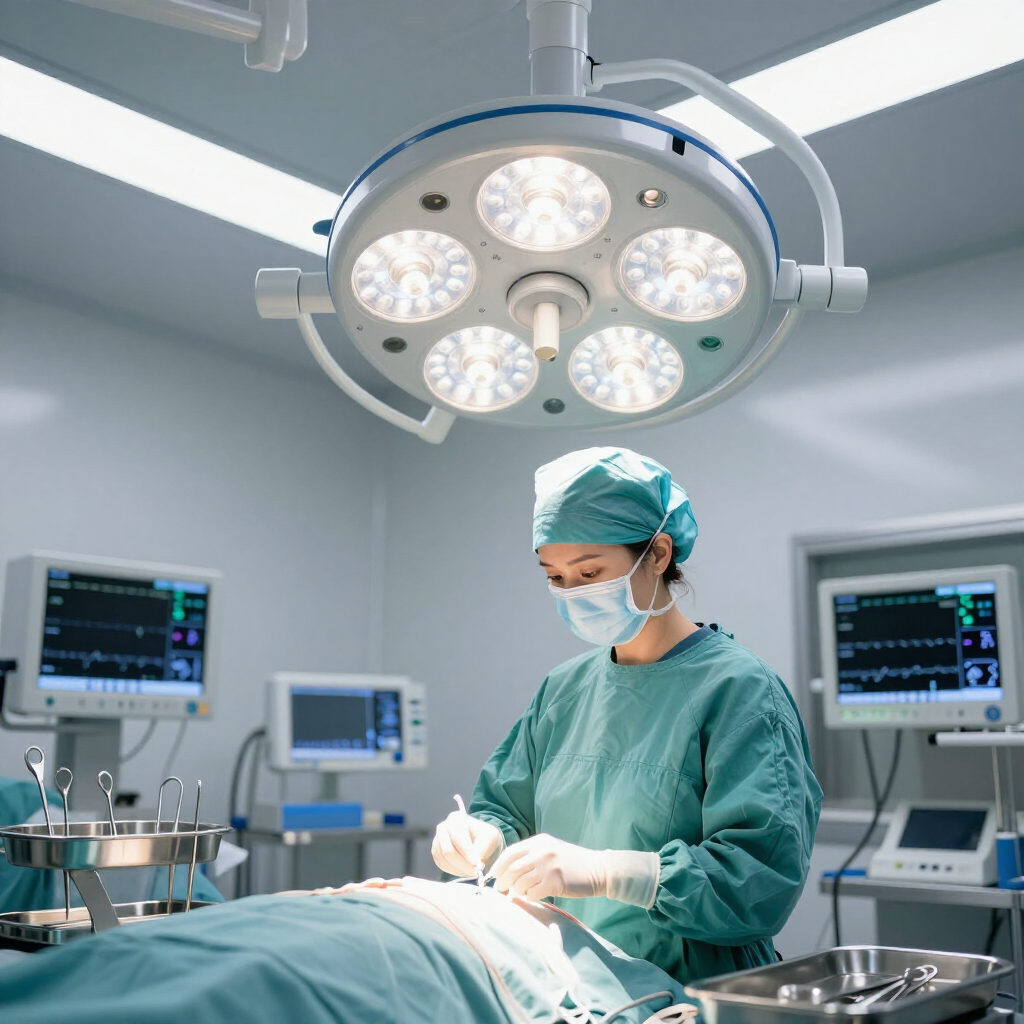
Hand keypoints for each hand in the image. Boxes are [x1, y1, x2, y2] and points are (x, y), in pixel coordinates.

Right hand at [431, 811, 503, 876]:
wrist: (478, 839)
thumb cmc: (484, 836)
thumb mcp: (490, 837)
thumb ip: (482, 848)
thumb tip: (476, 863)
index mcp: (456, 819)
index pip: (459, 839)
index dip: (467, 853)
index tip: (477, 865)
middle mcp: (443, 828)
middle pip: (448, 851)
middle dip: (463, 864)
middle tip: (476, 872)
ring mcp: (437, 841)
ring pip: (444, 861)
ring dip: (460, 869)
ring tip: (472, 870)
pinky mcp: (436, 853)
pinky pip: (442, 866)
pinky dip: (455, 871)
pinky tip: (465, 869)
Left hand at [491, 834, 660, 905]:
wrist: (599, 869)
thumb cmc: (572, 862)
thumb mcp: (552, 849)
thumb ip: (532, 854)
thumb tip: (507, 870)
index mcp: (539, 841)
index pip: (510, 853)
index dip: (498, 866)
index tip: (493, 876)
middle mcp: (542, 851)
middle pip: (512, 869)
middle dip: (504, 881)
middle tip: (503, 890)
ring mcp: (549, 866)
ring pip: (521, 883)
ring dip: (518, 891)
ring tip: (524, 892)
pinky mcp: (555, 882)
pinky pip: (533, 894)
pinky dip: (530, 897)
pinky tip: (537, 895)